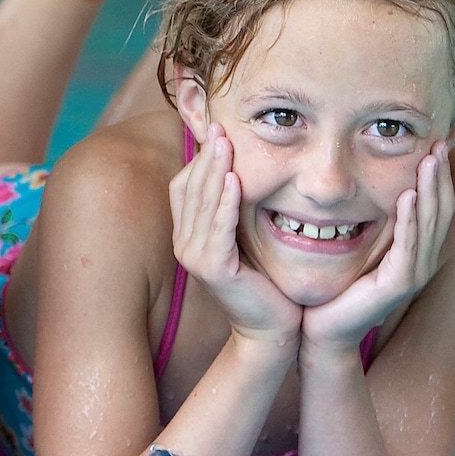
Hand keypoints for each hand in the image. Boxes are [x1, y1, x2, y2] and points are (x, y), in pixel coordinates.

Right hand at [169, 123, 300, 346]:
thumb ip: (232, 209)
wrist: (271, 329)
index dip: (198, 158)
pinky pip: (218, 228)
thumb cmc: (263, 281)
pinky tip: (236, 180)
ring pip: (202, 203)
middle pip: (190, 188)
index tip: (217, 130)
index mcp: (187, 234)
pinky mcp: (213, 269)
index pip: (184, 185)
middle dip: (206, 156)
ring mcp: (194, 257)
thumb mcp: (243, 237)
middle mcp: (183, 244)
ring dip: (214, 171)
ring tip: (226, 143)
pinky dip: (226, 202)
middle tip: (220, 126)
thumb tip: (237, 169)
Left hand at [303, 142, 454, 351]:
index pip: (435, 205)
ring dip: (430, 189)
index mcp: (415, 249)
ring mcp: (413, 273)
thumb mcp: (355, 243)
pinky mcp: (398, 285)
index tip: (434, 143)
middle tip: (439, 143)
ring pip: (430, 224)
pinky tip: (409, 195)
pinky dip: (411, 220)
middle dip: (439, 175)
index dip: (437, 176)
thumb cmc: (334, 286)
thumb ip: (368, 219)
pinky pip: (408, 246)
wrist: (322, 329)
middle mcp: (421, 260)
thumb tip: (365, 181)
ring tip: (430, 160)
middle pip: (440, 210)